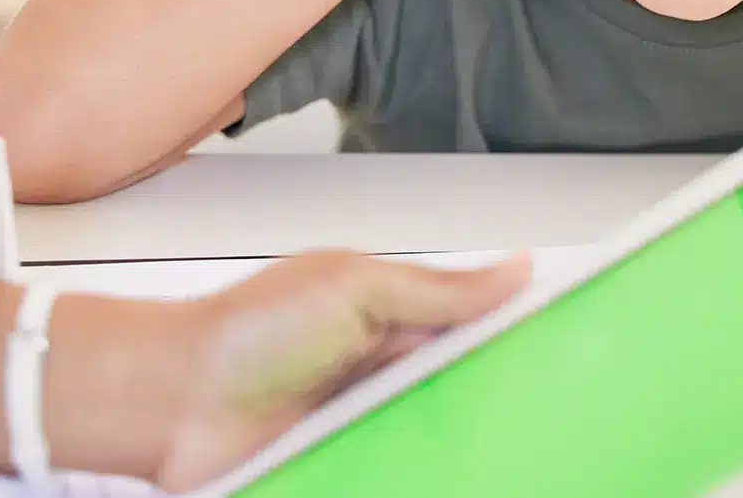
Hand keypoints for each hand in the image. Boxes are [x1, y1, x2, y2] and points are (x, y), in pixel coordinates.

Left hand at [156, 251, 529, 490]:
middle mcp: (377, 372)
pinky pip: (394, 477)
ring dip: (460, 452)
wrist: (168, 403)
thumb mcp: (355, 290)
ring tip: (523, 470)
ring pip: (432, 443)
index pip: (472, 328)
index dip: (518, 338)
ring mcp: (357, 425)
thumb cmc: (250, 332)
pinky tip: (457, 485)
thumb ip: (438, 289)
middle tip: (562, 431)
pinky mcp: (340, 468)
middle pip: (459, 393)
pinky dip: (419, 481)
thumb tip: (517, 267)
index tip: (575, 351)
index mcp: (387, 317)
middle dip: (500, 408)